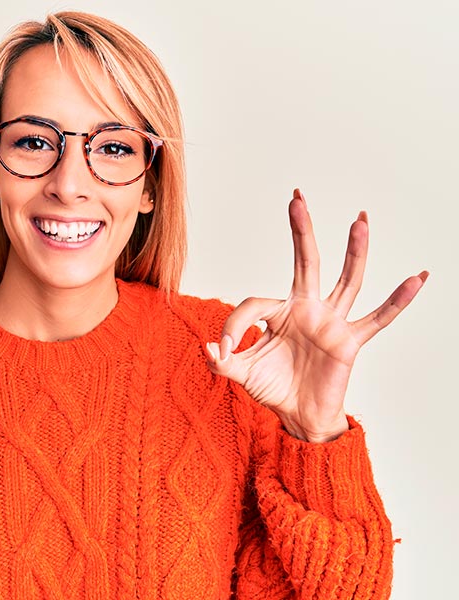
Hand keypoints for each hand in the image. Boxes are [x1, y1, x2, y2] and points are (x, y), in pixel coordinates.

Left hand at [205, 189, 426, 442]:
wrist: (298, 416)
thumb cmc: (273, 389)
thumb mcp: (240, 373)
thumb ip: (221, 362)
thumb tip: (209, 349)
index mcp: (278, 313)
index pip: (253, 303)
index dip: (233, 326)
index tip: (223, 349)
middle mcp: (306, 310)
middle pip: (306, 263)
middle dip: (301, 231)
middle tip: (297, 197)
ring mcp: (330, 323)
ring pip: (346, 280)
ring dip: (354, 251)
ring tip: (360, 220)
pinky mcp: (349, 342)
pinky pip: (378, 319)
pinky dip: (398, 301)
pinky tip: (417, 278)